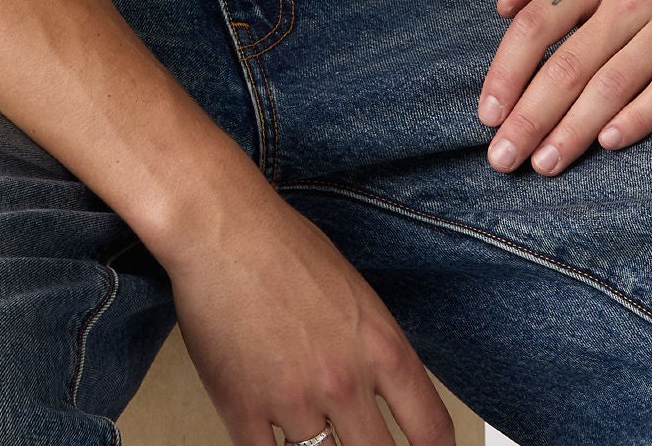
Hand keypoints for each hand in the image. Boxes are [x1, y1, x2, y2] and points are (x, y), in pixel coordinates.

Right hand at [161, 190, 457, 445]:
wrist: (220, 227)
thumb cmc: (282, 244)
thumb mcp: (353, 291)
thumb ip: (371, 347)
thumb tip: (379, 390)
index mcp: (380, 346)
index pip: (431, 428)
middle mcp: (344, 381)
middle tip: (358, 441)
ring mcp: (293, 400)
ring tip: (307, 426)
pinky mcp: (242, 409)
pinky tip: (272, 438)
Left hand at [475, 0, 651, 173]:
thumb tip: (500, 2)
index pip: (538, 22)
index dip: (508, 70)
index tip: (487, 115)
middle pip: (570, 61)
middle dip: (531, 115)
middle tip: (504, 158)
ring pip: (613, 81)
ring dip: (574, 128)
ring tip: (545, 164)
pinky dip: (638, 116)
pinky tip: (609, 144)